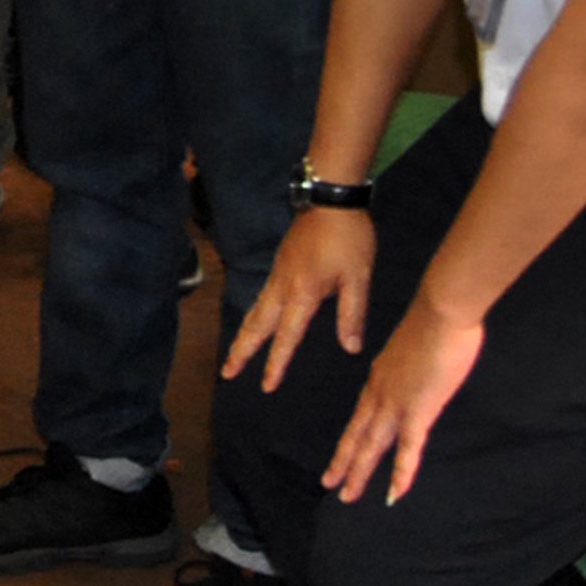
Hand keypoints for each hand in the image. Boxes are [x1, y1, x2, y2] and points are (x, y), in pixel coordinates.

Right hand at [224, 207, 374, 389]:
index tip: (266, 387)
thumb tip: (350, 348)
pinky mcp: (280, 265)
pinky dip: (253, 317)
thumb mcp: (358, 277)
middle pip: (256, 325)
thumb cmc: (348, 237)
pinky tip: (256, 322)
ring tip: (235, 355)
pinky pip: (261, 298)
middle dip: (241, 351)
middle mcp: (283, 287)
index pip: (286, 336)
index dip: (276, 363)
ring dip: (244, 335)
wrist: (330, 198)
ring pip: (255, 311)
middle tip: (227, 373)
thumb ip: (352, 314)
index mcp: (303, 293)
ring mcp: (278, 274)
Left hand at [323, 306, 486, 504]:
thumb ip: (416, 365)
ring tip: (347, 496)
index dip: (352, 436)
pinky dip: (401, 473)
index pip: (362, 414)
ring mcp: (396, 403)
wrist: (441, 311)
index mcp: (380, 376)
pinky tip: (394, 493)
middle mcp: (381, 392)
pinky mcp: (418, 410)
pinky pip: (407, 449)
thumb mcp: (418, 347)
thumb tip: (423, 374)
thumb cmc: (437, 322)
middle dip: (345, 461)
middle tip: (330, 484)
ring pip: (373, 445)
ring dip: (360, 473)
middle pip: (359, 434)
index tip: (343, 452)